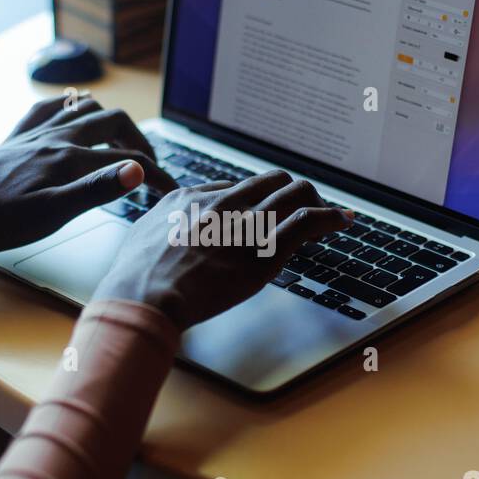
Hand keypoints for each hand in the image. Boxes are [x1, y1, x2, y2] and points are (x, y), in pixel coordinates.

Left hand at [0, 94, 176, 252]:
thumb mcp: (51, 213)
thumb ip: (97, 190)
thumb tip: (137, 170)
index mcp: (70, 159)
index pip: (129, 161)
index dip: (157, 175)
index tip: (171, 191)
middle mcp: (57, 138)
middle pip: (113, 122)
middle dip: (139, 139)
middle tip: (150, 163)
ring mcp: (36, 133)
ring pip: (83, 108)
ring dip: (109, 119)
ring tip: (119, 140)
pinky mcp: (16, 137)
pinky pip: (48, 108)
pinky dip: (68, 107)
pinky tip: (68, 117)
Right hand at [93, 170, 351, 330]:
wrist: (144, 297)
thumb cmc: (136, 281)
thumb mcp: (142, 239)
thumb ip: (162, 228)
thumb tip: (167, 231)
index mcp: (188, 199)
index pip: (233, 188)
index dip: (253, 199)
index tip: (262, 209)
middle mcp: (221, 204)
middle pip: (268, 181)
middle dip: (289, 191)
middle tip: (301, 204)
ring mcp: (244, 224)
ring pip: (293, 194)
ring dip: (315, 200)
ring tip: (329, 210)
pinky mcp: (264, 249)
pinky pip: (307, 221)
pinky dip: (330, 217)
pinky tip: (342, 220)